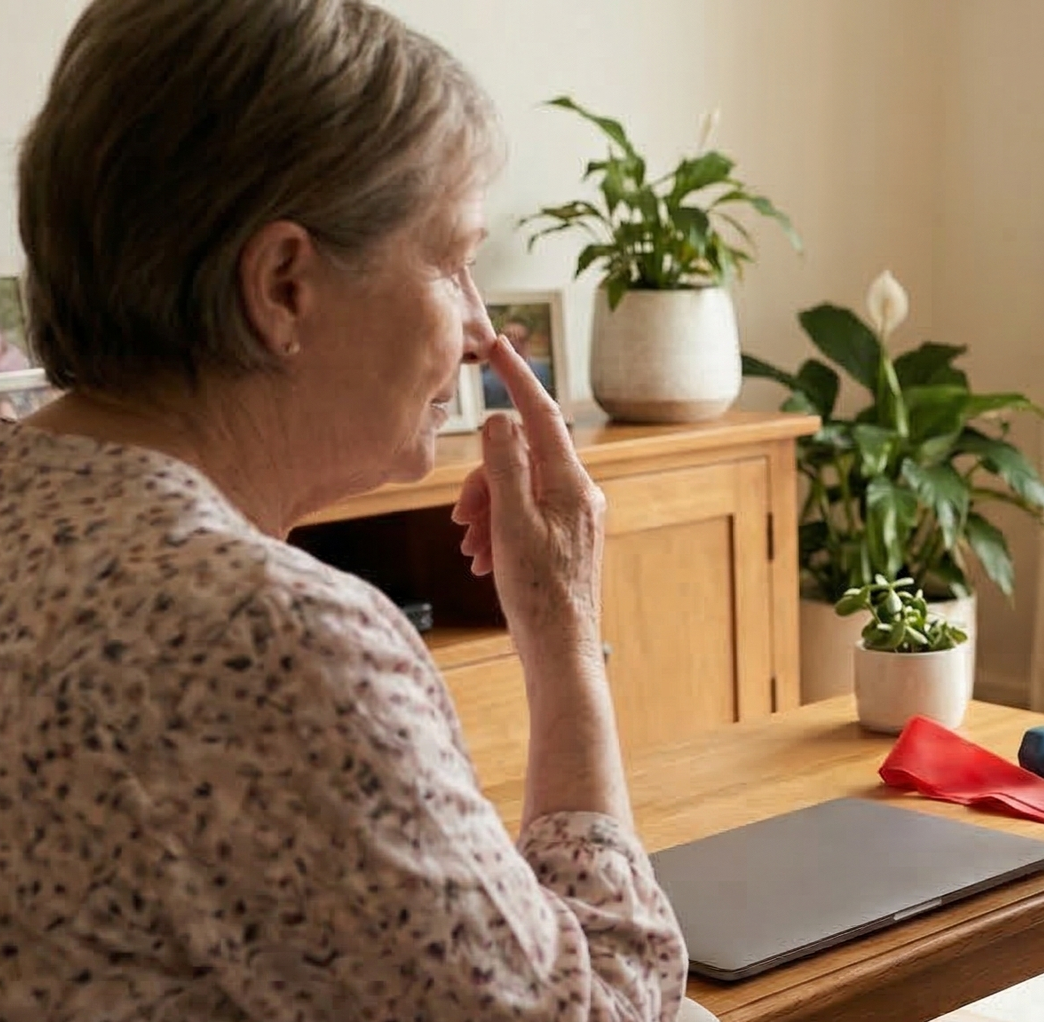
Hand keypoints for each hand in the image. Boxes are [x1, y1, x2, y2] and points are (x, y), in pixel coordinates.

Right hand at [452, 334, 605, 662]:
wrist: (560, 651)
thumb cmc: (538, 593)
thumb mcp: (511, 522)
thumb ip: (505, 466)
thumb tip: (503, 419)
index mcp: (572, 483)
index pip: (541, 414)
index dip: (517, 379)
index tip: (497, 347)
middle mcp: (581, 495)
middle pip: (521, 458)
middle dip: (484, 481)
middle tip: (462, 519)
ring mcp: (575, 518)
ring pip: (517, 489)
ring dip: (486, 511)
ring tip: (473, 547)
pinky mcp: (566, 540)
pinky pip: (524, 516)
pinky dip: (498, 529)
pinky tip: (484, 558)